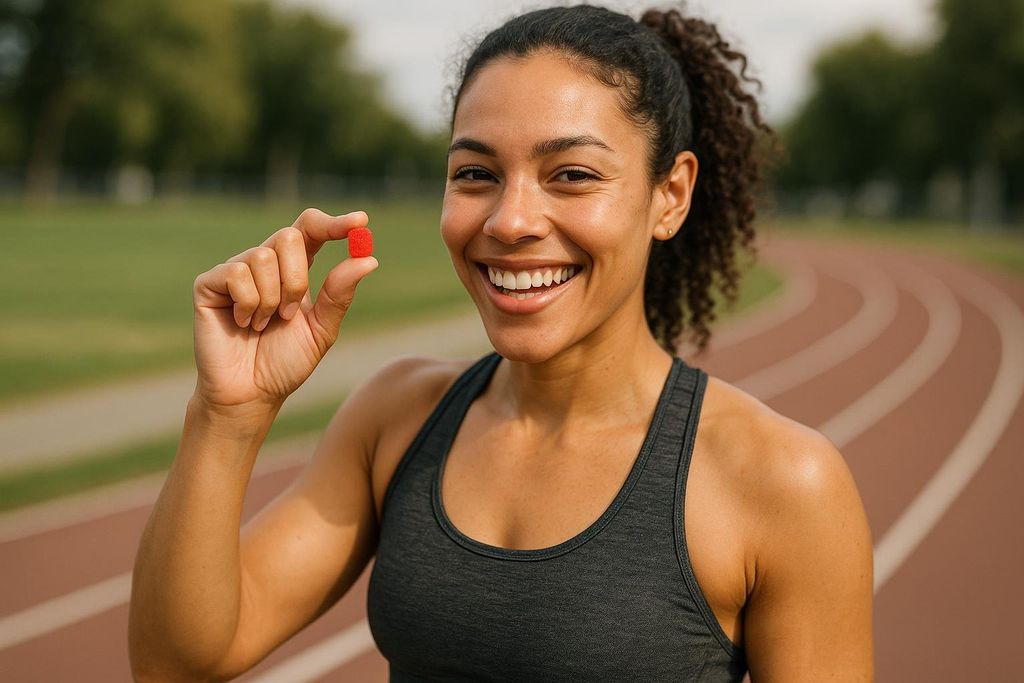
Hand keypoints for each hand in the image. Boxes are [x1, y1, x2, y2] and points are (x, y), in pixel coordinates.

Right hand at [191, 208, 378, 409]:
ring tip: (263, 325)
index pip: (312, 229)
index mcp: (294, 269)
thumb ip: (340, 294)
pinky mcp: (209, 284)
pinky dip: (248, 305)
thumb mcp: (321, 330)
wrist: (251, 394)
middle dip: (297, 279)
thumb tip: (369, 260)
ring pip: (263, 257)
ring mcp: (235, 270)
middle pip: (289, 236)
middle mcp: (265, 263)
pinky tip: (242, 323)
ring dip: (271, 300)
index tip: (360, 221)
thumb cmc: (286, 363)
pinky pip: (237, 274)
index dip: (334, 223)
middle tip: (291, 313)